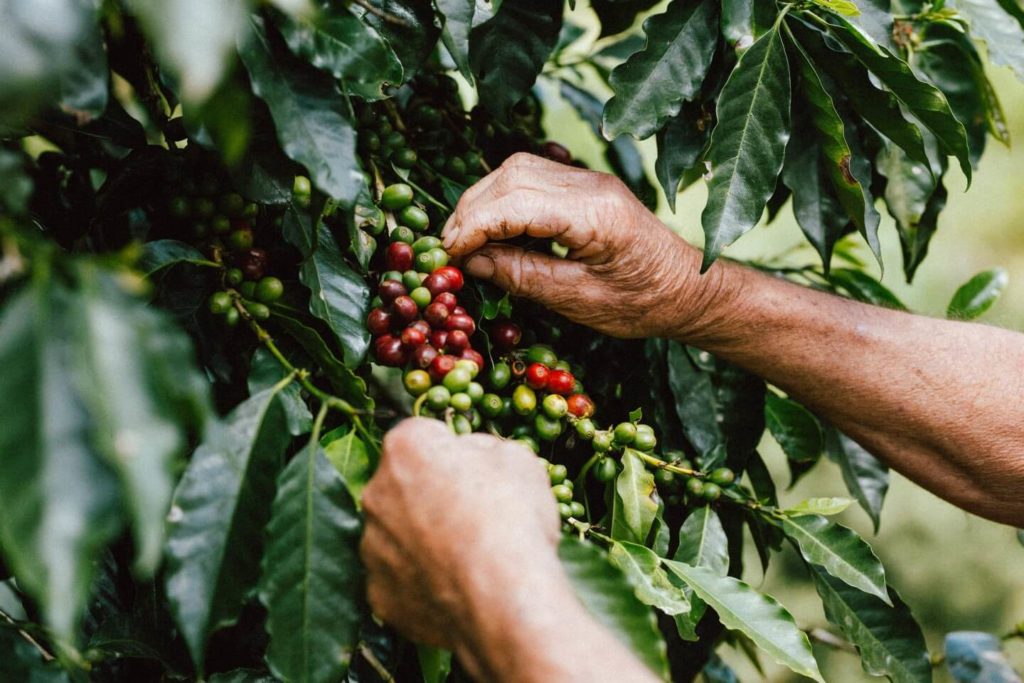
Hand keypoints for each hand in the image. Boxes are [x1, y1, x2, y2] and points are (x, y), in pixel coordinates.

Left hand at [360, 418, 559, 650]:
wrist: (505, 600)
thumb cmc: (513, 521)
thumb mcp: (517, 459)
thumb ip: (484, 449)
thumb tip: (474, 456)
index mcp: (405, 448)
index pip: (423, 436)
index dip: (452, 451)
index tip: (474, 470)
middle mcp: (376, 494)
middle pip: (403, 485)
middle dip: (430, 494)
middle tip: (472, 514)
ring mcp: (372, 547)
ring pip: (396, 534)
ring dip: (421, 538)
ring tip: (466, 555)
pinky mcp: (378, 593)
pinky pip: (398, 579)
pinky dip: (420, 580)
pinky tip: (453, 586)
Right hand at [442, 152, 710, 338]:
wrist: (688, 289)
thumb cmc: (642, 303)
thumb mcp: (579, 301)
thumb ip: (524, 276)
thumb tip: (472, 263)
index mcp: (596, 214)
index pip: (516, 203)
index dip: (474, 226)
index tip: (449, 254)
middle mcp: (592, 185)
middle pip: (512, 176)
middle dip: (472, 210)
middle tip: (448, 248)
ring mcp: (590, 180)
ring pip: (518, 170)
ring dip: (484, 200)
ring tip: (464, 239)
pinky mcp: (586, 186)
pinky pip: (533, 177)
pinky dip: (503, 198)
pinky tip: (492, 227)